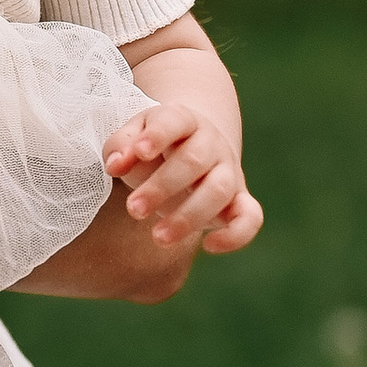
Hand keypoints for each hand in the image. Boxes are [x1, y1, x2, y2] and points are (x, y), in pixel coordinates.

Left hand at [104, 99, 263, 254]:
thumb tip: (116, 163)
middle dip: (161, 187)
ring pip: (220, 190)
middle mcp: (211, 142)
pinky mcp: (240, 200)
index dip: (158, 135)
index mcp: (183, 120)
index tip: (139, 152)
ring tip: (158, 237)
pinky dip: (236, 234)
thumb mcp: (131, 140)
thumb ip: (119, 147)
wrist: (190, 153)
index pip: (175, 121)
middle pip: (193, 160)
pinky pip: (250, 217)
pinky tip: (208, 246)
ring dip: (189, 216)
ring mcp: (229, 170)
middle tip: (133, 209)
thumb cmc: (153, 149)